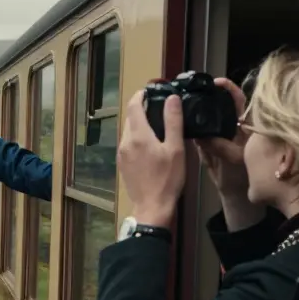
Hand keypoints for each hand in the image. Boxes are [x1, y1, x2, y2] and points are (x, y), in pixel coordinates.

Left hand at [118, 89, 185, 227]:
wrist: (152, 208)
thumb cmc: (168, 179)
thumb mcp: (176, 149)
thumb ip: (173, 122)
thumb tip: (172, 98)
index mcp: (138, 135)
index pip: (134, 105)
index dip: (141, 95)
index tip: (151, 91)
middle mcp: (125, 142)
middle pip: (130, 118)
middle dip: (142, 109)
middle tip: (159, 108)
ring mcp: (122, 154)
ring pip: (128, 131)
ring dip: (139, 124)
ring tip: (158, 126)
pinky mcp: (122, 164)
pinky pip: (128, 144)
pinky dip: (137, 138)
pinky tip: (150, 145)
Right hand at [193, 78, 249, 199]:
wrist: (233, 193)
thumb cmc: (241, 175)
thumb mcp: (233, 158)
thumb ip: (219, 146)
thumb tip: (200, 135)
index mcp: (245, 126)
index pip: (240, 100)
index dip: (230, 88)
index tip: (217, 82)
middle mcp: (232, 126)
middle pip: (222, 105)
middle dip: (210, 96)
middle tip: (195, 90)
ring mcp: (220, 134)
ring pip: (210, 118)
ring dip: (199, 112)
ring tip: (185, 103)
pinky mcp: (210, 143)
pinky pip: (200, 132)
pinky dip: (193, 128)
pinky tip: (183, 124)